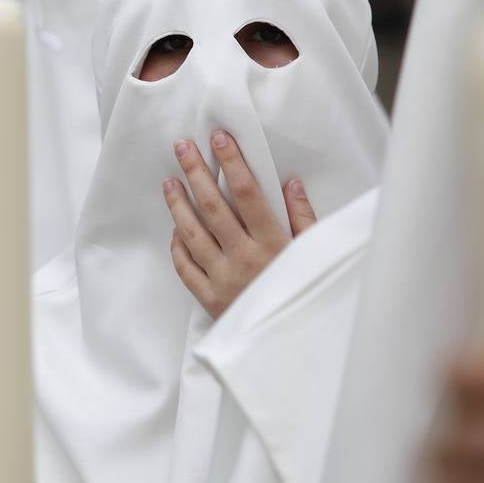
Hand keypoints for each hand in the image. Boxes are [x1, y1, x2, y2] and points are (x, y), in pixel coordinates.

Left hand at [163, 130, 316, 318]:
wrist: (291, 344)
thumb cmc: (305, 293)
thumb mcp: (313, 255)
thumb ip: (304, 218)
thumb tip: (291, 182)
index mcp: (273, 243)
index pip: (248, 194)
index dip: (232, 163)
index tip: (220, 138)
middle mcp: (244, 257)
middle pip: (213, 207)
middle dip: (196, 173)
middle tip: (182, 147)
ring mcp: (223, 278)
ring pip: (192, 233)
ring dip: (178, 204)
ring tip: (170, 182)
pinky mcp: (209, 297)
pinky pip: (185, 267)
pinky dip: (178, 245)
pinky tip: (175, 228)